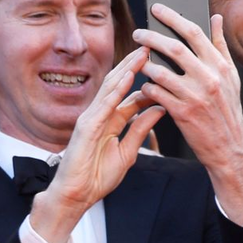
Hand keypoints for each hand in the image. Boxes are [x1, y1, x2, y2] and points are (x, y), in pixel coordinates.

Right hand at [28, 46, 163, 242]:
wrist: (77, 195)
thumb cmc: (97, 177)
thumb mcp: (128, 152)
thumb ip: (141, 130)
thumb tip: (160, 109)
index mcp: (111, 121)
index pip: (132, 96)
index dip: (148, 81)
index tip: (166, 68)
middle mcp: (101, 115)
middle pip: (121, 84)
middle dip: (137, 66)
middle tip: (155, 47)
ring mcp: (92, 118)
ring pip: (111, 88)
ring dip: (128, 69)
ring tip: (143, 53)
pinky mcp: (86, 126)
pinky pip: (103, 104)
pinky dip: (116, 90)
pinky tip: (127, 77)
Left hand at [133, 8, 242, 223]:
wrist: (229, 147)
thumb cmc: (227, 110)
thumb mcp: (230, 76)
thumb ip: (220, 45)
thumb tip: (215, 18)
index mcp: (219, 66)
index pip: (193, 32)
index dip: (172, 17)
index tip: (157, 9)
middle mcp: (208, 78)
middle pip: (174, 48)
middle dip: (151, 37)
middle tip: (138, 33)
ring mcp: (195, 96)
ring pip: (161, 71)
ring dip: (145, 64)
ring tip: (138, 62)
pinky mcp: (182, 113)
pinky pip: (156, 94)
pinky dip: (147, 88)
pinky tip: (145, 86)